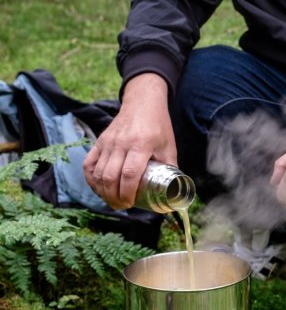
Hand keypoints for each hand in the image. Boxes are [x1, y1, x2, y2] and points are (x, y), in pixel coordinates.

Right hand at [83, 73, 176, 208]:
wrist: (142, 103)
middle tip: (122, 205)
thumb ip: (170, 169)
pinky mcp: (99, 141)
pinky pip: (89, 164)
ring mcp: (108, 142)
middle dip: (114, 196)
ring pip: (98, 173)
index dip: (128, 192)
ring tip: (112, 200)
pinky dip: (91, 179)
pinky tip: (98, 188)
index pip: (129, 174)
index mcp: (141, 145)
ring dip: (103, 191)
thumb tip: (173, 192)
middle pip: (111, 176)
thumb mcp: (169, 147)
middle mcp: (122, 144)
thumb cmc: (158, 126)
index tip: (131, 203)